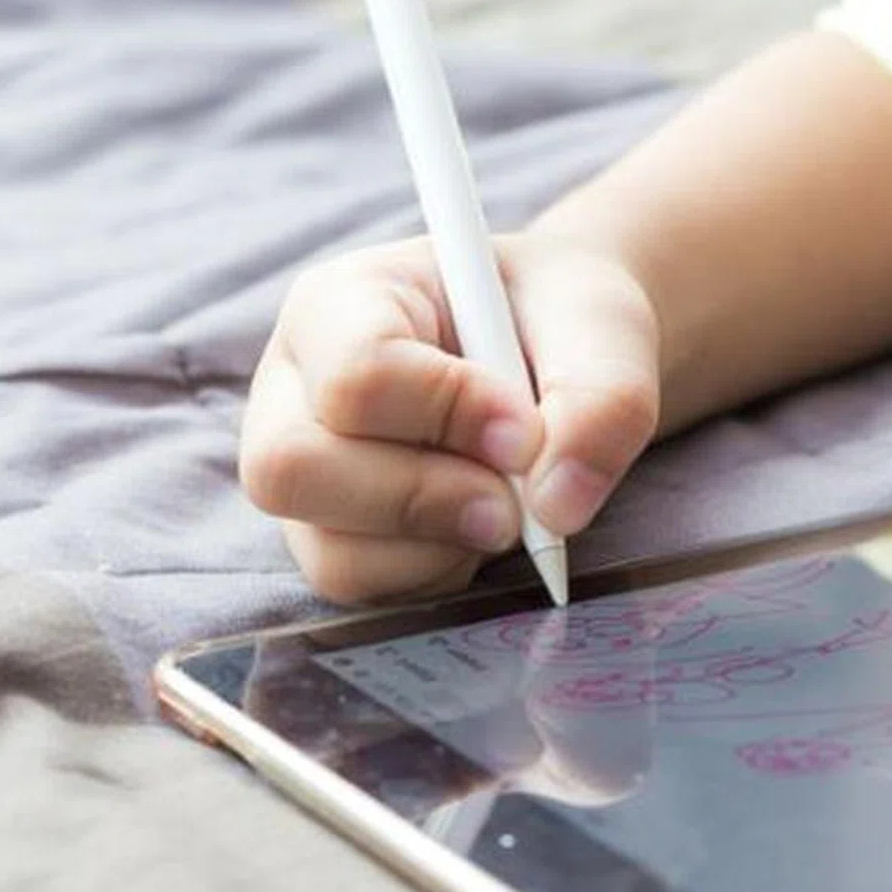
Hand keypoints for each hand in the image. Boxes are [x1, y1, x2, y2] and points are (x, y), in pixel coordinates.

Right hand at [241, 232, 659, 603]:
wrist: (557, 354)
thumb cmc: (558, 322)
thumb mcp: (601, 325)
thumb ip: (600, 398)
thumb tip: (558, 506)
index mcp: (340, 303)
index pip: (355, 373)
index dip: (446, 413)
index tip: (527, 430)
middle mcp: (293, 390)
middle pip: (290, 469)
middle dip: (418, 498)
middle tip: (511, 502)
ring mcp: (303, 473)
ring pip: (326, 549)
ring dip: (436, 546)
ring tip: (505, 507)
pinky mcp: (328, 538)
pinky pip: (361, 588)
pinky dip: (435, 574)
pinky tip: (475, 528)